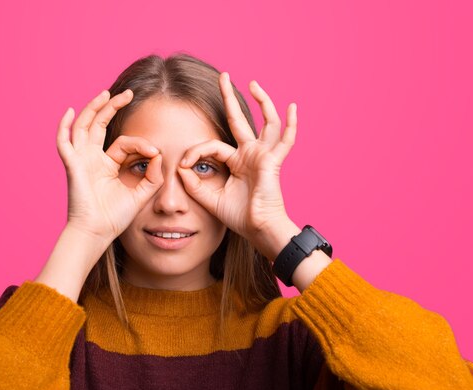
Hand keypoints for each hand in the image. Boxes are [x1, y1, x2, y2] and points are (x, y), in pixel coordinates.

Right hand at [57, 89, 163, 241]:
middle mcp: (93, 159)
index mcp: (107, 165)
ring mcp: (81, 160)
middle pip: (100, 124)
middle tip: (128, 93)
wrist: (97, 232)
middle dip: (112, 107)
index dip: (140, 144)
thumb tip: (159, 155)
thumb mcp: (141, 194)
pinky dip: (63, 126)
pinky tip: (68, 111)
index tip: (154, 152)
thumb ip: (153, 176)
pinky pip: (63, 142)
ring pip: (84, 126)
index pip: (123, 143)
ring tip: (107, 93)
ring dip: (94, 108)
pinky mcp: (72, 165)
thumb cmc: (115, 217)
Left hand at [178, 72, 296, 257]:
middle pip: (239, 119)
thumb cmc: (239, 217)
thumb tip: (179, 168)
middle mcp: (250, 154)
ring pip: (265, 122)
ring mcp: (263, 155)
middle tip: (223, 76)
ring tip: (252, 83)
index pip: (212, 147)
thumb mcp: (209, 199)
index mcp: (237, 162)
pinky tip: (293, 107)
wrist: (258, 229)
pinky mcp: (273, 161)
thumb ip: (193, 184)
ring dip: (261, 101)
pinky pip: (285, 140)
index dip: (195, 152)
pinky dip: (291, 124)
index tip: (182, 165)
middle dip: (229, 97)